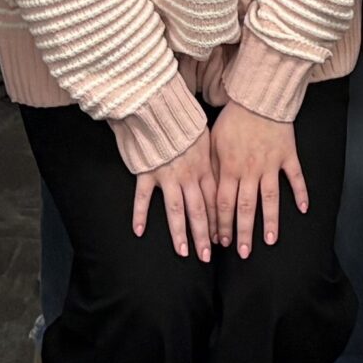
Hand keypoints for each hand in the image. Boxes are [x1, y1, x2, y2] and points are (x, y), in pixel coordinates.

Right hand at [133, 128, 214, 261]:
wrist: (160, 106)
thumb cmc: (184, 120)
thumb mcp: (206, 137)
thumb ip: (213, 159)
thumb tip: (222, 173)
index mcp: (205, 167)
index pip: (215, 200)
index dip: (219, 222)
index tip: (223, 240)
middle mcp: (188, 175)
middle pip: (199, 211)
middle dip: (204, 235)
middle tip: (206, 257)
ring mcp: (167, 175)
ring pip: (176, 210)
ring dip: (180, 233)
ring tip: (183, 252)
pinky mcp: (147, 172)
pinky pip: (143, 197)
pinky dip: (140, 214)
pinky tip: (139, 232)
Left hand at [209, 102, 307, 255]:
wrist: (257, 96)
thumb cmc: (232, 118)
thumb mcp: (212, 141)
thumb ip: (211, 168)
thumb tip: (206, 192)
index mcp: (229, 168)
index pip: (223, 203)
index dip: (221, 224)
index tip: (221, 242)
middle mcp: (250, 170)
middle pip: (246, 207)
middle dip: (243, 232)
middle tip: (242, 253)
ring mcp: (271, 164)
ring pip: (270, 199)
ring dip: (270, 222)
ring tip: (270, 242)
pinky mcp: (287, 155)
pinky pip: (295, 177)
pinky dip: (301, 193)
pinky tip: (303, 209)